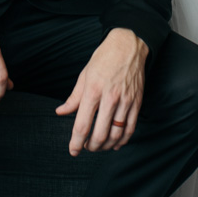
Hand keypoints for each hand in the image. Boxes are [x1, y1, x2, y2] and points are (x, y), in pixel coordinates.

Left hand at [55, 28, 147, 154]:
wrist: (128, 45)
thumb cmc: (103, 59)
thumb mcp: (84, 75)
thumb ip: (73, 97)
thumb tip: (61, 112)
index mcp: (92, 90)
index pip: (82, 125)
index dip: (76, 142)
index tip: (73, 150)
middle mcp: (109, 98)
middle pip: (100, 134)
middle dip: (91, 146)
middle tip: (86, 147)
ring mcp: (125, 101)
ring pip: (116, 134)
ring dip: (106, 146)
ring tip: (99, 146)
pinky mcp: (137, 102)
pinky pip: (130, 128)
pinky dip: (122, 140)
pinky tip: (116, 143)